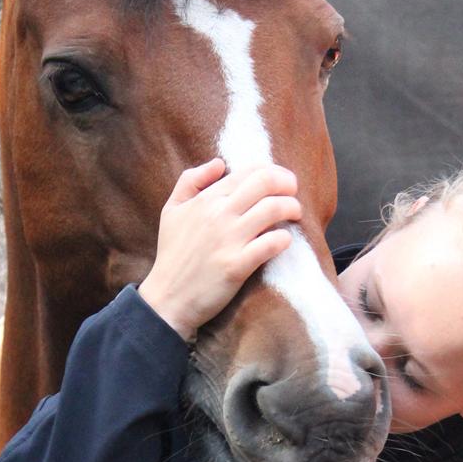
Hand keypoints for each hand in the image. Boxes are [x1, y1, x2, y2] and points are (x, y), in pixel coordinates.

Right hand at [138, 159, 300, 340]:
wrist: (168, 298)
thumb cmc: (172, 254)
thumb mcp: (171, 210)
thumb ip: (190, 180)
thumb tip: (219, 163)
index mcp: (206, 199)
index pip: (248, 172)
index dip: (272, 171)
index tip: (281, 181)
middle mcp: (218, 214)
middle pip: (265, 183)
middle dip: (288, 183)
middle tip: (293, 192)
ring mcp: (228, 240)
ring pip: (273, 209)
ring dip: (291, 208)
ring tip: (295, 214)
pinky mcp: (237, 265)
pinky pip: (271, 244)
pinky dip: (284, 239)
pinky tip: (285, 240)